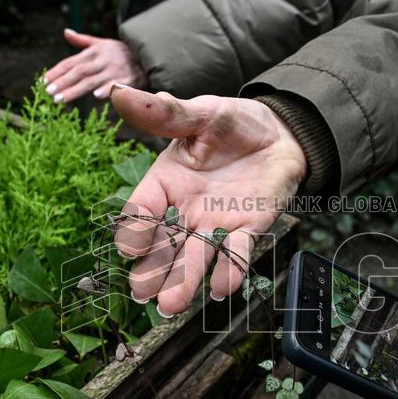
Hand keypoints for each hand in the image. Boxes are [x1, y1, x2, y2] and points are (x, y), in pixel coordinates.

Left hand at [43, 29, 147, 103]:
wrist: (148, 55)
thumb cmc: (121, 52)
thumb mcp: (102, 43)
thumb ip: (83, 41)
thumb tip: (66, 33)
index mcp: (94, 51)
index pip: (72, 62)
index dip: (57, 71)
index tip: (44, 80)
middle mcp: (103, 60)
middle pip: (79, 72)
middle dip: (62, 82)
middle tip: (48, 93)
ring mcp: (115, 70)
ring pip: (92, 81)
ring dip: (75, 90)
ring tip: (59, 99)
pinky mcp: (129, 79)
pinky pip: (117, 85)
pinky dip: (108, 89)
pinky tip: (97, 96)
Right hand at [109, 85, 307, 315]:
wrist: (278, 132)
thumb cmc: (232, 123)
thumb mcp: (198, 113)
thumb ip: (164, 112)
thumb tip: (119, 93)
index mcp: (165, 182)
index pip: (141, 210)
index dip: (134, 228)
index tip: (129, 247)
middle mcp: (185, 210)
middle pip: (163, 245)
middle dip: (153, 269)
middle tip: (142, 292)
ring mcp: (215, 224)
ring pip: (195, 257)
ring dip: (184, 281)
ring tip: (172, 305)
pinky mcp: (247, 229)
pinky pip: (236, 253)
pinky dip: (230, 270)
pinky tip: (222, 288)